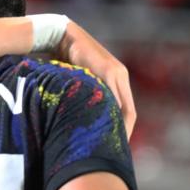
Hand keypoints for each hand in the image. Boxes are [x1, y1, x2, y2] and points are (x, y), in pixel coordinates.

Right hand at [56, 22, 135, 138]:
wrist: (61, 36)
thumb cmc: (63, 58)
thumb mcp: (77, 80)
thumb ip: (83, 94)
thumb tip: (77, 118)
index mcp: (116, 80)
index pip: (125, 111)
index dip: (123, 130)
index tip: (115, 147)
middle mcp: (120, 77)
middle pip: (129, 112)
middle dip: (123, 133)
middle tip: (115, 153)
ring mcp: (116, 74)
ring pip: (123, 108)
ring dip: (118, 126)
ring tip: (109, 145)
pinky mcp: (109, 70)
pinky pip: (113, 98)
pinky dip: (111, 114)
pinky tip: (102, 126)